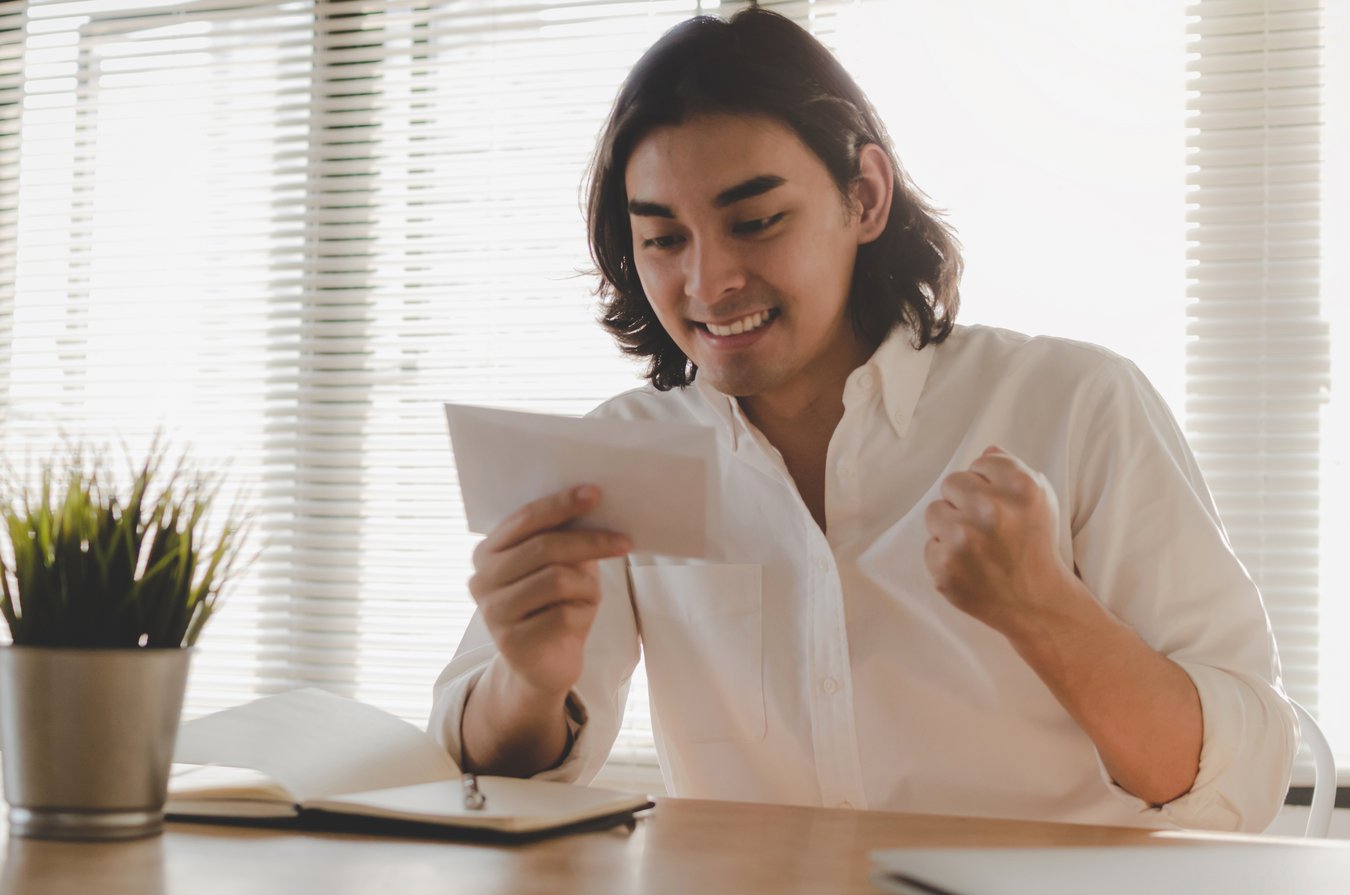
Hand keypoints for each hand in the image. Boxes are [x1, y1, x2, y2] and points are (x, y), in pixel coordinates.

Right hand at [468, 485, 630, 697]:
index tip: (594, 493)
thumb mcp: (560, 566)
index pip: (525, 518)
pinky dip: (583, 614)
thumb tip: (593, 504)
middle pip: (543, 547)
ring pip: (557, 580)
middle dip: (590, 541)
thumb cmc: (554, 606)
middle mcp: (481, 579)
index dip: (561, 504)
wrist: (543, 666)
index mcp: (487, 552)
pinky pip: (564, 615)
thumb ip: (565, 539)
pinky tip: (578, 620)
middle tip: (624, 542)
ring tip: (591, 596)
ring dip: (587, 586)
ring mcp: (493, 612)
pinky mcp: (511, 642)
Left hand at [922, 445, 1072, 634]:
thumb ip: (1013, 470)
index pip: (981, 462)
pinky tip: (968, 565)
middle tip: (984, 525)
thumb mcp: (1040, 501)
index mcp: (1021, 488)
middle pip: (952, 482)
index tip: (999, 502)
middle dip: (964, 500)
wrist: (1035, 601)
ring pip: (934, 511)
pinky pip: (930, 544)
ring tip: (973, 544)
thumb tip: (987, 448)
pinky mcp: (945, 567)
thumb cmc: (1034, 546)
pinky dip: (944, 555)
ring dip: (949, 525)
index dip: (988, 482)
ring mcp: (966, 540)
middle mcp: (993, 511)